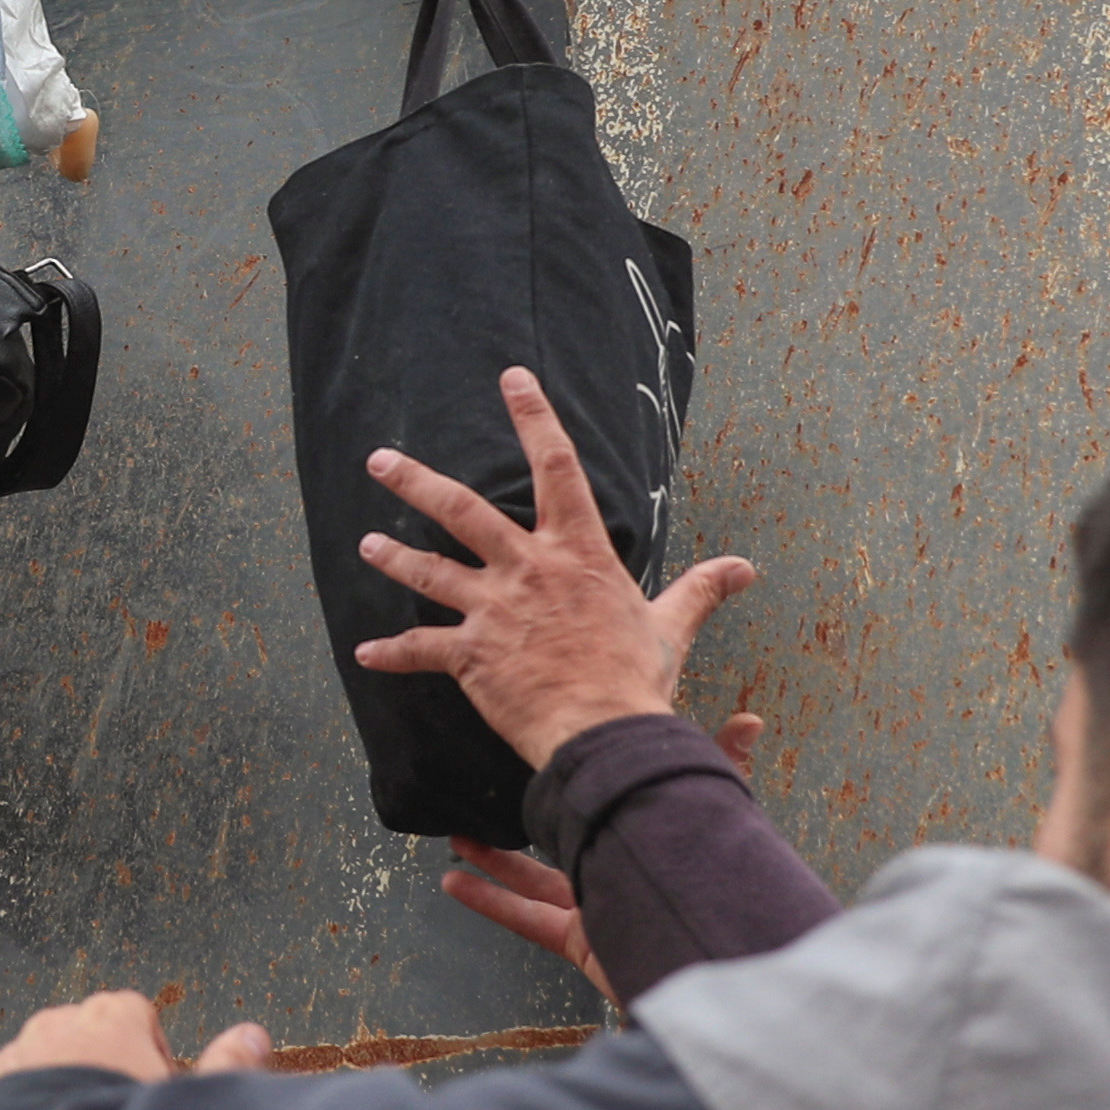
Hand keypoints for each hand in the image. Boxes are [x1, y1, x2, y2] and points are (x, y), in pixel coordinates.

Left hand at [0, 987, 274, 1109]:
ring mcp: (11, 1059)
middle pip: (85, 1035)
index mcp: (110, 1019)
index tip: (154, 1092)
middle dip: (101, 1069)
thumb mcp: (196, 1109)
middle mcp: (54, 1027)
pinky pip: (2, 1097)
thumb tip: (253, 1037)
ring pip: (40, 1064)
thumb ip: (229, 1066)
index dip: (149, 1052)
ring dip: (57, 1091)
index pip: (133, 1011)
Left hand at [352, 366, 756, 768]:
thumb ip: (702, 589)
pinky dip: (391, 652)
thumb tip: (745, 569)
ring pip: (428, 572)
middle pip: (460, 510)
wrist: (605, 731)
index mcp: (577, 552)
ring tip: (366, 545)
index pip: (557, 466)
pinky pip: (421, 650)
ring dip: (392, 557)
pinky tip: (365, 652)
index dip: (535, 417)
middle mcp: (528, 569)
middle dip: (414, 482)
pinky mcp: (471, 655)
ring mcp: (493, 610)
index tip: (512, 379)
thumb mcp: (672, 625)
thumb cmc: (638, 677)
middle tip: (379, 461)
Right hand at [441, 713, 765, 1002]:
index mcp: (644, 834)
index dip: (575, 779)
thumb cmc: (719, 885)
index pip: (605, 800)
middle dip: (525, 818)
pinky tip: (454, 882)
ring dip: (493, 859)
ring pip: (531, 880)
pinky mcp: (578, 943)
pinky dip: (486, 900)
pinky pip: (522, 917)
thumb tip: (751, 717)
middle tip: (487, 791)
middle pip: (562, 839)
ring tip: (456, 836)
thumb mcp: (718, 812)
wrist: (717, 965)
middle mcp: (618, 869)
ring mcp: (597, 909)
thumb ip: (727, 764)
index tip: (543, 752)